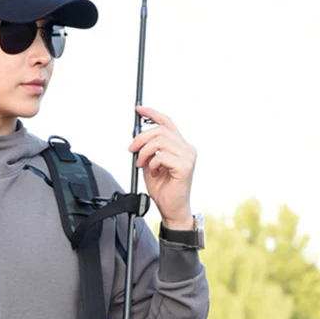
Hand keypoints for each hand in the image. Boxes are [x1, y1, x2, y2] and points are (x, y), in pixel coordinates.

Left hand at [129, 106, 196, 228]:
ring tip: (141, 164)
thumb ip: (147, 150)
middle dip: (141, 137)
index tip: (138, 109)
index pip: (167, 122)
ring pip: (160, 141)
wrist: (171, 209)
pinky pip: (162, 156)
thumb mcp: (150, 164)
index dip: (152, 113)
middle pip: (161, 130)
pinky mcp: (185, 166)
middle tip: (132, 149)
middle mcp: (187, 148)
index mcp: (181, 146)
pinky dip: (152, 163)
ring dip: (144, 152)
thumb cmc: (163, 189)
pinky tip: (153, 172)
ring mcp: (188, 156)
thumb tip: (136, 136)